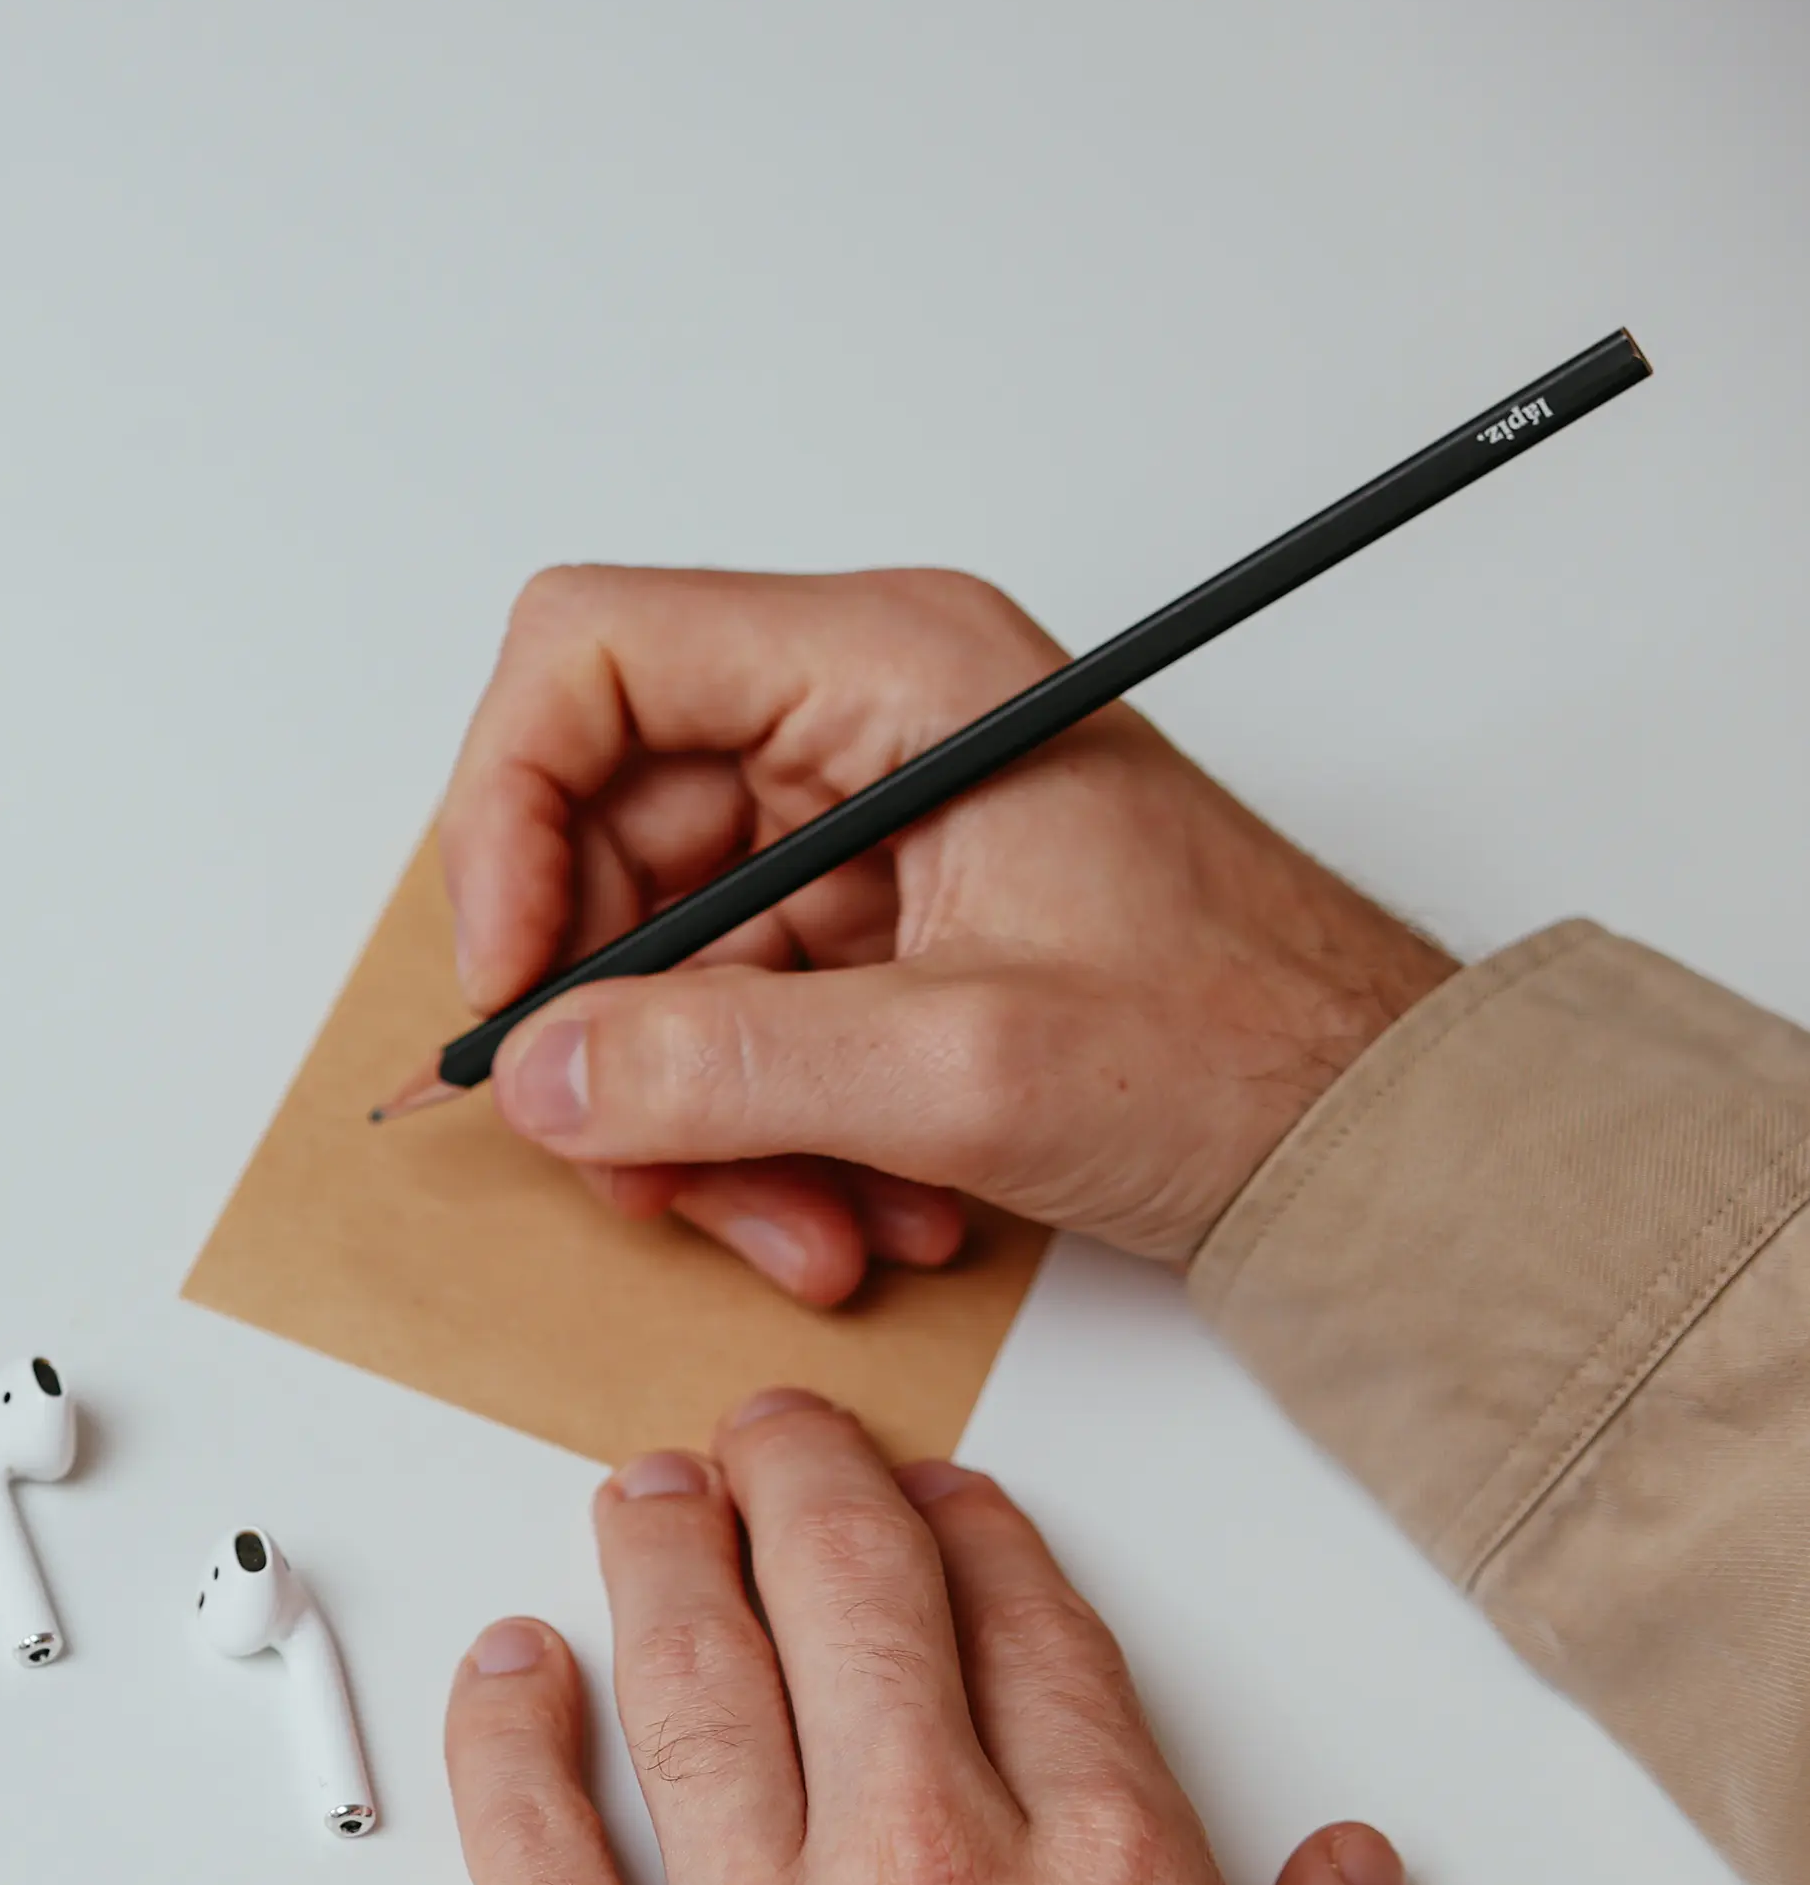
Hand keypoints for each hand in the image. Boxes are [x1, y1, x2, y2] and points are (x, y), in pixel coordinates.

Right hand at [436, 566, 1459, 1306]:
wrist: (1380, 1140)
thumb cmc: (1250, 1048)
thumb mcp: (970, 1069)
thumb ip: (727, 1069)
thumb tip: (538, 1072)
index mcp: (891, 670)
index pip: (589, 659)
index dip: (504, 815)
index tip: (513, 982)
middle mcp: (858, 727)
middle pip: (596, 843)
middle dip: (613, 1030)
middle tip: (641, 1166)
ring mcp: (858, 837)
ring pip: (650, 968)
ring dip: (692, 1125)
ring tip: (800, 1225)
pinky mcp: (866, 938)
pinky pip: (723, 1035)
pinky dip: (753, 1144)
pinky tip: (850, 1211)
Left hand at [445, 1389, 1447, 1884]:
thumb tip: (1346, 1872)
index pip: (1034, 1647)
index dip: (977, 1545)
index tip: (939, 1504)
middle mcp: (927, 1881)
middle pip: (849, 1608)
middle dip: (802, 1486)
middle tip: (765, 1432)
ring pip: (688, 1682)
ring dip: (660, 1559)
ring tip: (641, 1496)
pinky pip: (530, 1842)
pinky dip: (510, 1730)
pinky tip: (510, 1668)